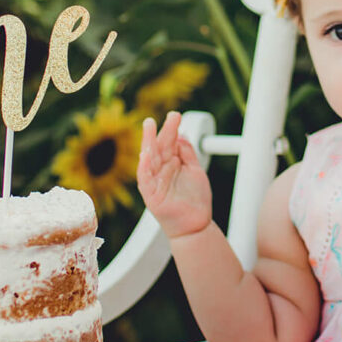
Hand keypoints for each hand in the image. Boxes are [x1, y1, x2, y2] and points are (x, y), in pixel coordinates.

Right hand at [138, 111, 213, 239]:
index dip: (171, 129)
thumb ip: (188, 153)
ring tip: (149, 127)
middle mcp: (161, 171)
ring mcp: (155, 182)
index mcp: (170, 164)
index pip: (168, 143)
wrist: (196, 225)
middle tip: (168, 116)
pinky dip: (145, 166)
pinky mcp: (151, 195)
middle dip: (162, 131)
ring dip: (148, 142)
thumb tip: (182, 135)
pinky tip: (146, 154)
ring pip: (149, 159)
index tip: (175, 116)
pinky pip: (145, 179)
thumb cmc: (195, 200)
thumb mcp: (195, 170)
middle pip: (159, 148)